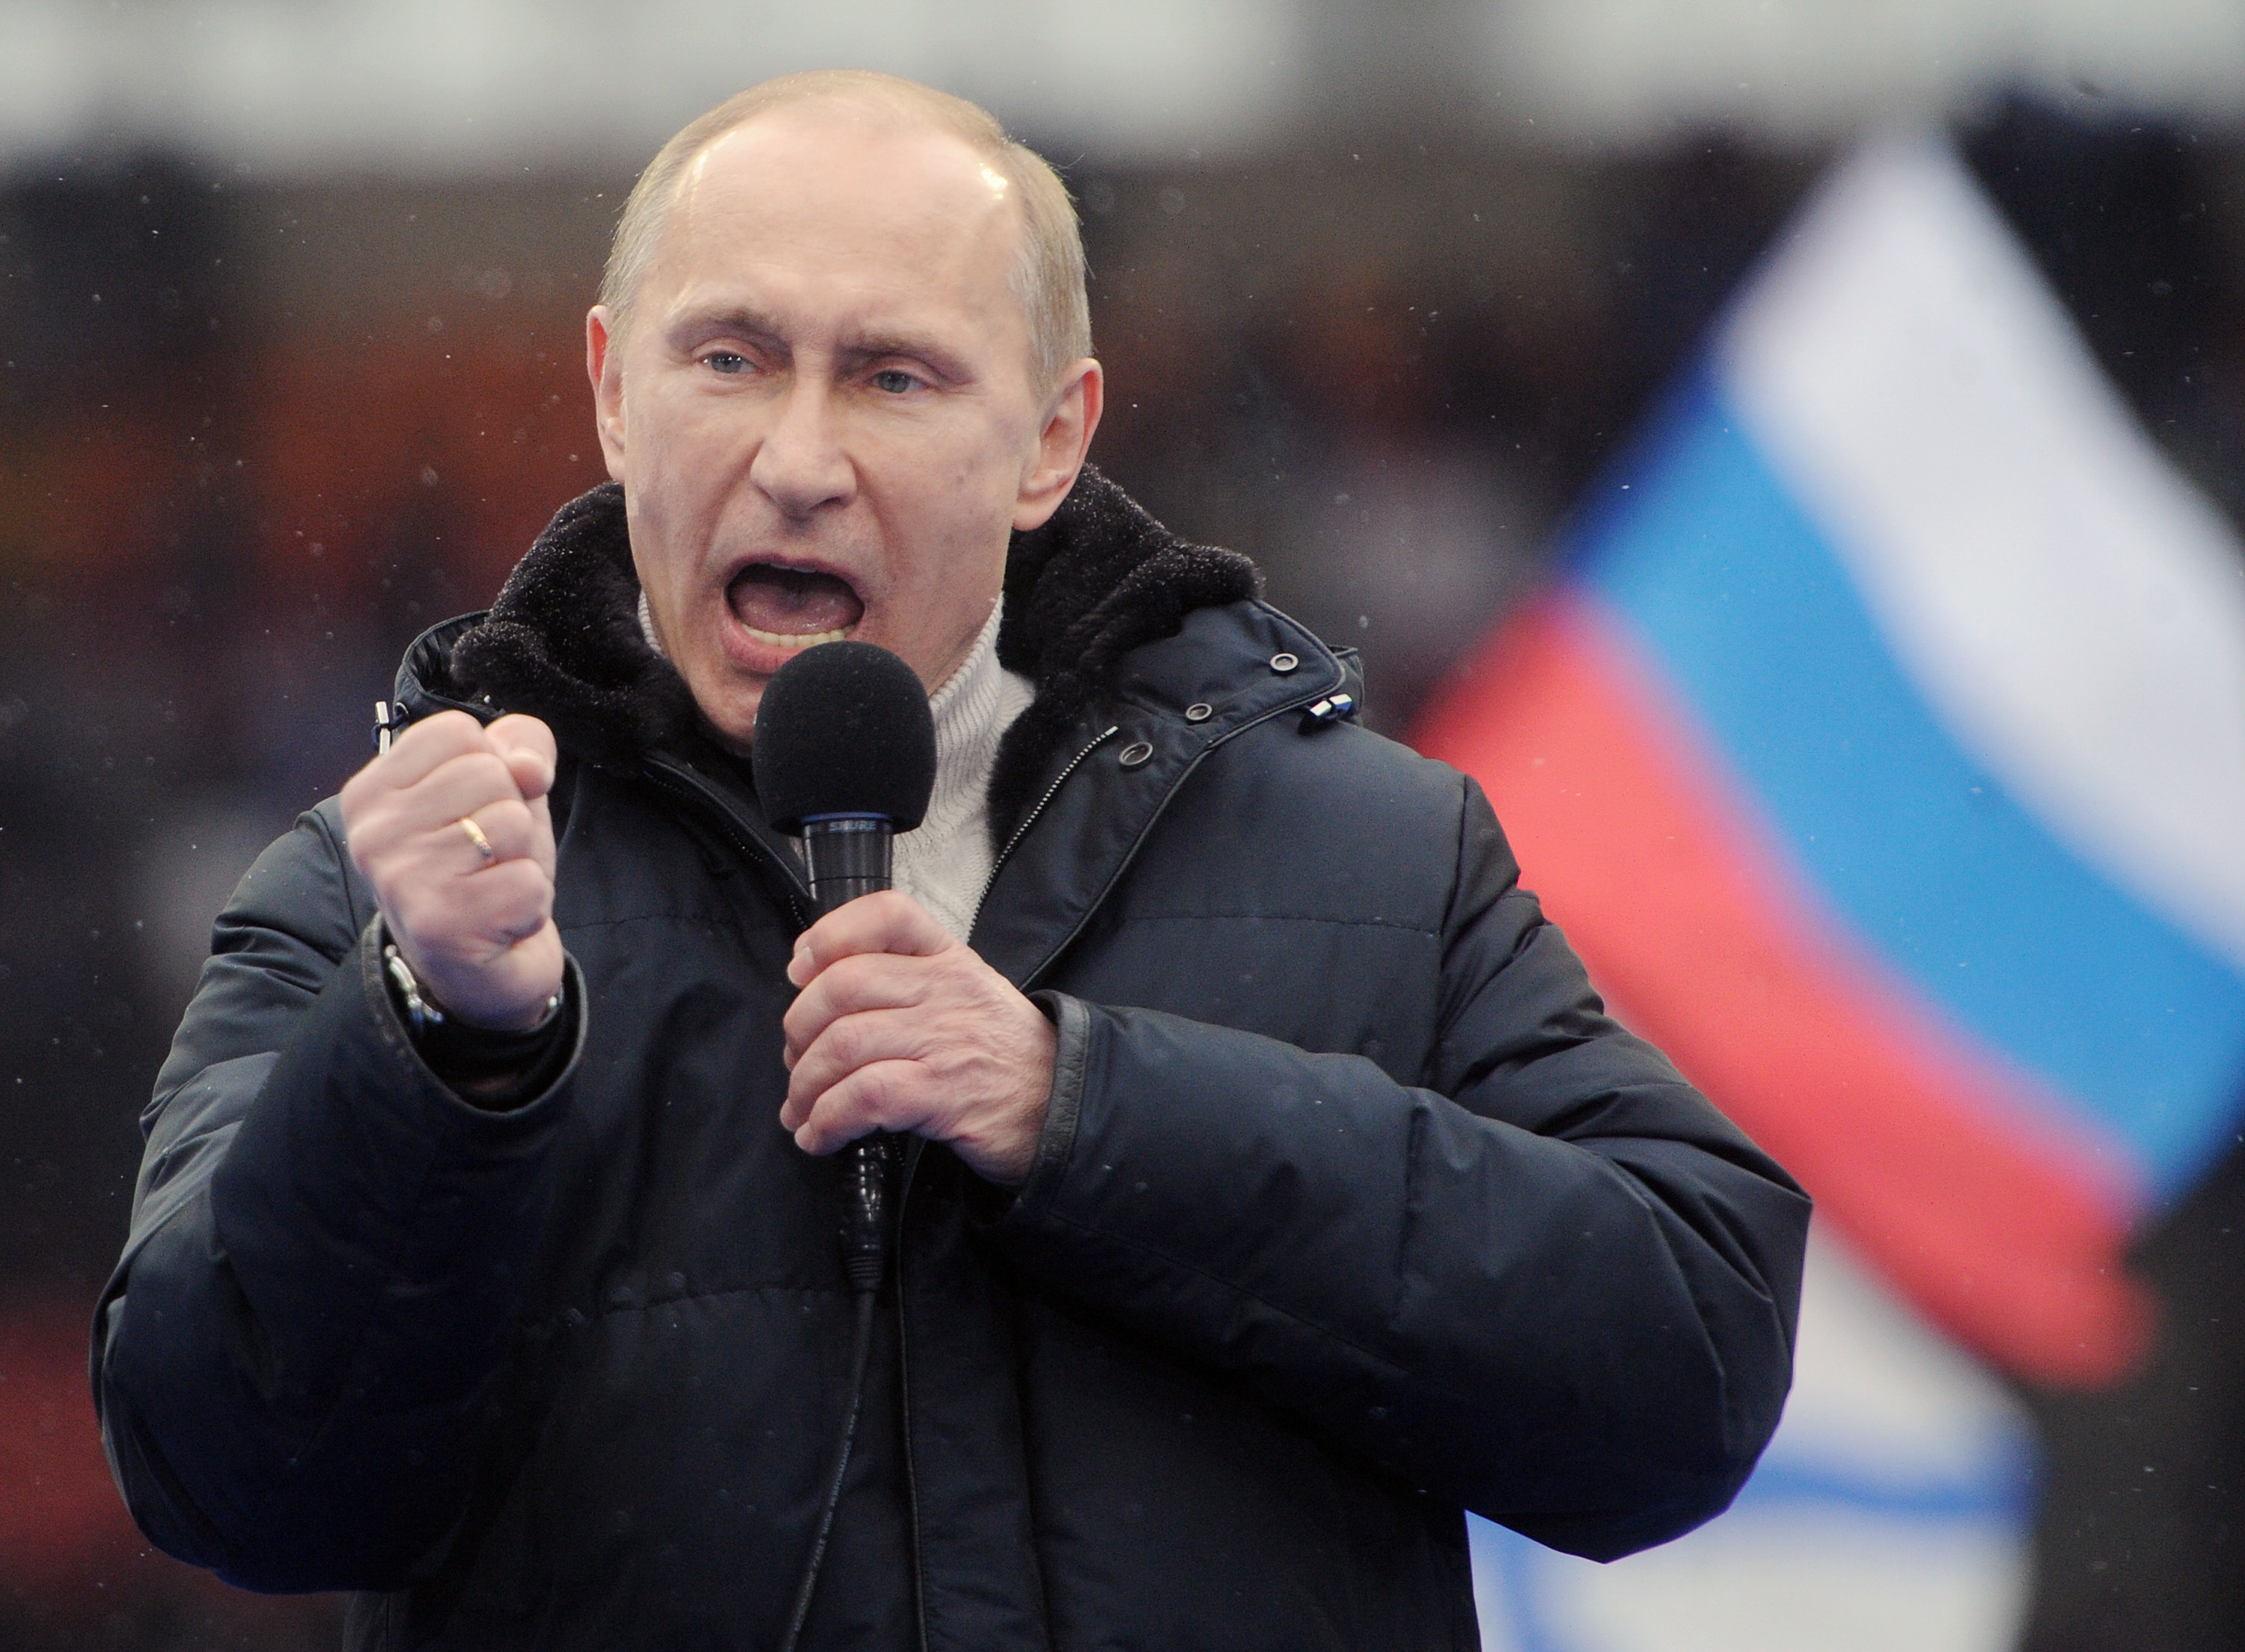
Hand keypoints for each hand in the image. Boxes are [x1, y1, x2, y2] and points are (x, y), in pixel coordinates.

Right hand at [339, 710, 561, 1030]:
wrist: (483, 968)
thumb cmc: (485, 868)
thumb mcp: (505, 790)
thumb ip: (521, 746)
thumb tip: (529, 767)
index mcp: (372, 791)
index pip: (457, 730)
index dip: (491, 765)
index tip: (472, 809)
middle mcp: (372, 833)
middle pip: (488, 773)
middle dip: (510, 813)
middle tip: (485, 857)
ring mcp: (401, 879)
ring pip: (511, 823)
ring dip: (521, 859)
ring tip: (490, 886)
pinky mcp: (441, 924)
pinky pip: (528, 882)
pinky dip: (530, 903)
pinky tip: (498, 921)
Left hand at [780, 891, 1055, 1186]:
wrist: (1066, 1110)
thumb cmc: (1008, 1059)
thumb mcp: (968, 997)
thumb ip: (909, 985)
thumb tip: (823, 1001)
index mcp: (950, 959)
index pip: (887, 914)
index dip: (829, 935)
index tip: (801, 969)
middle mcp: (946, 990)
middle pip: (842, 986)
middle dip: (799, 1031)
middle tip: (797, 1063)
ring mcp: (945, 1040)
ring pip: (843, 1044)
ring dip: (805, 1086)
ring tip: (803, 1110)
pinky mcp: (943, 1093)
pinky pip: (862, 1097)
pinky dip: (827, 1120)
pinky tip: (822, 1135)